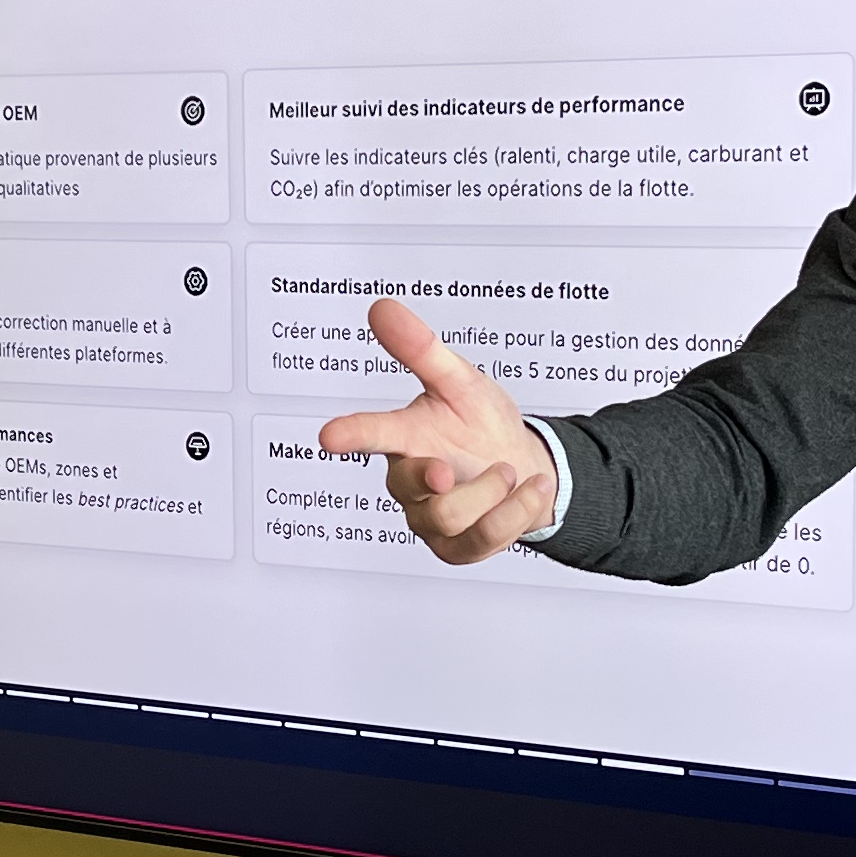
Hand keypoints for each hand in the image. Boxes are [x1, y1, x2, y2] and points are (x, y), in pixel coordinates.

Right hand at [317, 298, 555, 565]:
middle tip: (451, 468)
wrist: (523, 467)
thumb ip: (421, 348)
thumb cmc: (481, 424)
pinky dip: (516, 513)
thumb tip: (383, 308)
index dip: (351, 433)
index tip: (330, 435)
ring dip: (493, 492)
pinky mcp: (456, 548)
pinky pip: (482, 541)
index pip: (372, 433)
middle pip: (409, 487)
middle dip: (434, 478)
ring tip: (509, 471)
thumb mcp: (460, 381)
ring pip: (449, 517)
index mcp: (406, 437)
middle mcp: (411, 481)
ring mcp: (430, 518)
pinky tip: (526, 489)